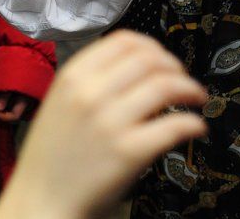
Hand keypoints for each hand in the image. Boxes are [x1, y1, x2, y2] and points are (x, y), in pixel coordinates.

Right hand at [0, 32, 206, 218]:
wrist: (42, 198)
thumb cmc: (52, 155)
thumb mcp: (59, 103)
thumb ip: (89, 81)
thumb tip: (135, 65)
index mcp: (73, 76)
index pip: (124, 40)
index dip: (152, 46)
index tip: (163, 58)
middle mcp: (90, 93)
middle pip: (150, 59)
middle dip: (176, 67)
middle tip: (184, 80)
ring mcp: (110, 122)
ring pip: (166, 86)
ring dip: (191, 89)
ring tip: (196, 98)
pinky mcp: (130, 152)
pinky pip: (175, 125)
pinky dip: (193, 123)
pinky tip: (195, 127)